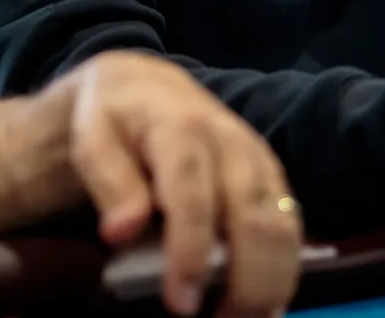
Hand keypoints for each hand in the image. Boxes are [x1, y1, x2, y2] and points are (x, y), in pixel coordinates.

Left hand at [51, 50, 302, 317]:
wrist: (150, 88)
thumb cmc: (117, 121)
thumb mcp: (93, 137)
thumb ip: (108, 180)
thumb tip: (120, 231)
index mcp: (181, 127)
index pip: (192, 192)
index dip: (190, 249)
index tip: (181, 304)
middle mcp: (232, 142)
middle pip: (252, 216)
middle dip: (244, 281)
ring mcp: (259, 160)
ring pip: (283, 225)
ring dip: (271, 282)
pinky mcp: (273, 177)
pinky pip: (291, 226)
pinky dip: (284, 270)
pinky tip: (266, 304)